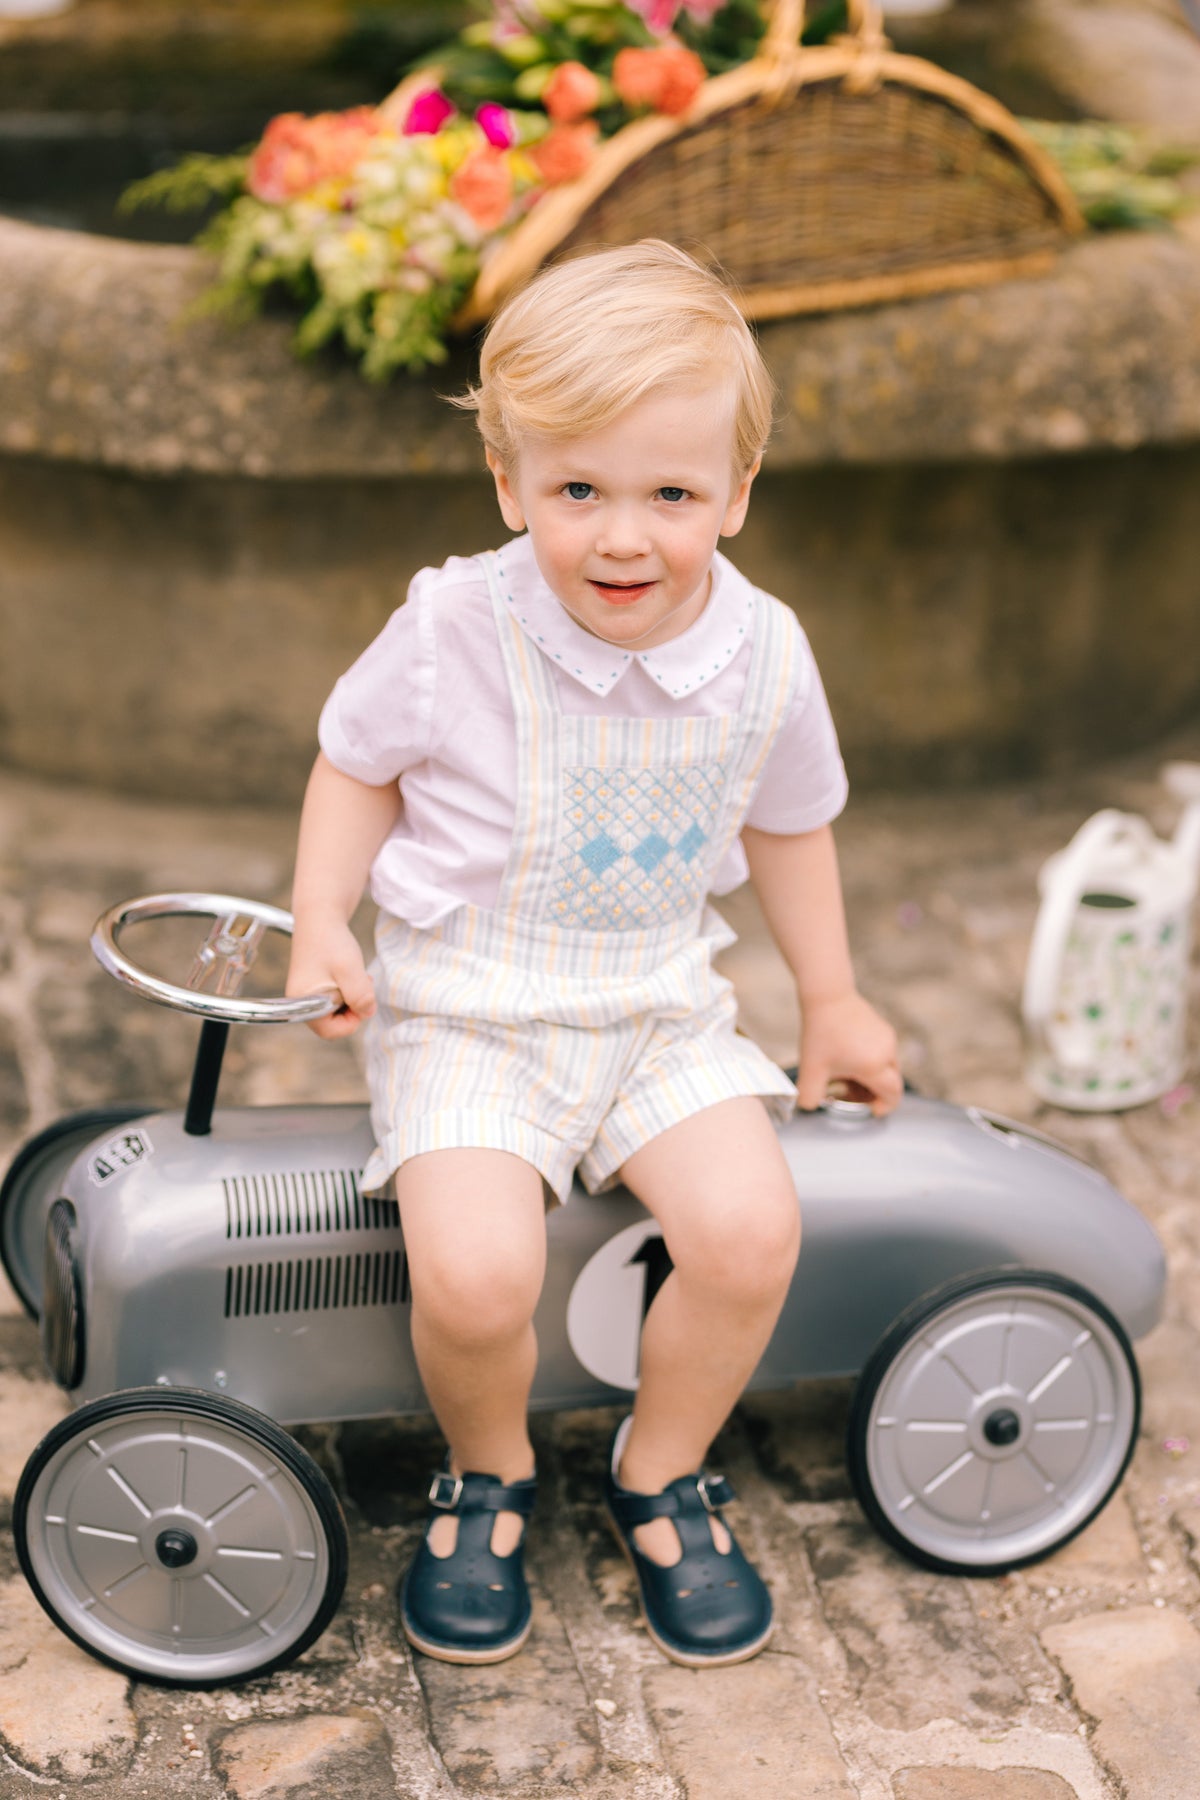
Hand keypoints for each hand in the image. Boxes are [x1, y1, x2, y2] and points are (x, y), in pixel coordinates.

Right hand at [286, 916, 375, 1039]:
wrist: (320, 915)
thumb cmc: (332, 942)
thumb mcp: (351, 972)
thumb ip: (361, 997)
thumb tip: (368, 1013)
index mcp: (303, 1001)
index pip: (329, 1031)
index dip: (351, 1023)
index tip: (364, 1003)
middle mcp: (299, 1000)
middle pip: (332, 1022)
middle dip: (353, 1008)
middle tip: (364, 986)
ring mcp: (306, 991)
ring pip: (335, 1009)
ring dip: (352, 998)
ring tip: (359, 977)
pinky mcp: (313, 983)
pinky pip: (333, 997)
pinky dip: (347, 990)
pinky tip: (352, 974)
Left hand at [795, 991, 901, 1117]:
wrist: (827, 995)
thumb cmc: (821, 1031)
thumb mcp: (810, 1069)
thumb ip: (809, 1096)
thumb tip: (810, 1106)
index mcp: (874, 1066)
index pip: (893, 1094)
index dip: (885, 1107)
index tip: (871, 1110)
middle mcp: (886, 1052)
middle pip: (890, 1082)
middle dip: (874, 1093)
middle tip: (852, 1094)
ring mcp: (887, 1038)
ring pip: (887, 1067)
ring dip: (872, 1077)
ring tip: (845, 1074)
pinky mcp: (883, 1027)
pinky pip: (883, 1052)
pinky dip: (871, 1061)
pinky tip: (848, 1057)